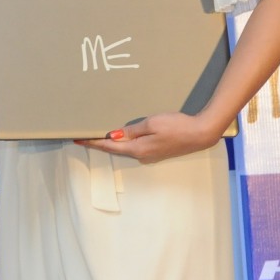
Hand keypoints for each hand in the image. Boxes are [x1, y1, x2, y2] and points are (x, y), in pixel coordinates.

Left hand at [75, 111, 223, 163]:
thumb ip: (132, 131)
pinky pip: (133, 147)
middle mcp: (141, 155)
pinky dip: (122, 142)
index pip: (109, 146)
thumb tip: (113, 135)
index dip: (93, 142)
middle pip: (114, 149)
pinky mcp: (156, 151)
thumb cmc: (177, 125)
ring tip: (96, 135)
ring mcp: (149, 154)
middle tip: (82, 136)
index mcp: (137, 149)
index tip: (78, 139)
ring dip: (110, 143)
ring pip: (123, 149)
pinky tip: (118, 136)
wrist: (201, 133)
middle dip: (98, 143)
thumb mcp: (151, 124)